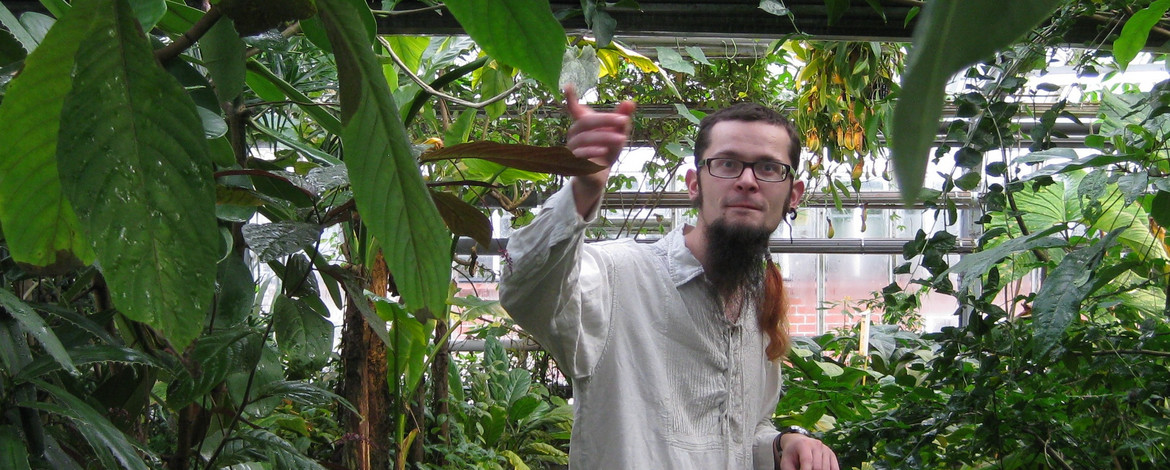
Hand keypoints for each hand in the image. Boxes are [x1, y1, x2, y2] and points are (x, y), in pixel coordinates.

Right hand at [563, 86, 634, 216]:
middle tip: (624, 120)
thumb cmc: (606, 151)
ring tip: (622, 138)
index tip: (569, 85)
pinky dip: (592, 151)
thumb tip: (630, 102)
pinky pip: (579, 154)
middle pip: (585, 121)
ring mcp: (571, 147)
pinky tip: (604, 151)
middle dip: (605, 119)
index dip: (571, 97)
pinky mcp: (572, 162)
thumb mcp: (617, 134)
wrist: (599, 176)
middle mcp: (574, 133)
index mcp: (583, 123)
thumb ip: (622, 118)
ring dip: (605, 137)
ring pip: (585, 138)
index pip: (574, 108)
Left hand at [777, 433, 838, 469]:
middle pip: (817, 466)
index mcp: (804, 444)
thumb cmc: (791, 454)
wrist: (798, 442)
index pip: (807, 460)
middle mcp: (816, 444)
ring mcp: (825, 449)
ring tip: (810, 468)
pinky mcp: (831, 454)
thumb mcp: (786, 461)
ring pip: (826, 468)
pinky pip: (834, 468)